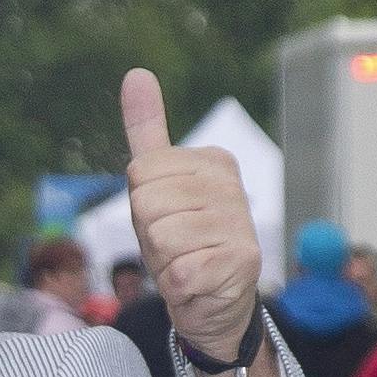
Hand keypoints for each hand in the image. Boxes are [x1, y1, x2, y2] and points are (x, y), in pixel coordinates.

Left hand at [121, 68, 261, 360]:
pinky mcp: (239, 263)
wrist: (215, 303)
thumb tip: (137, 73)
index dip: (142, 205)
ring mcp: (239, 225)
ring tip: (187, 263)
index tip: (168, 217)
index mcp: (214, 161)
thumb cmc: (181, 241)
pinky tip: (197, 284)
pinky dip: (177, 286)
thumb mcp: (157, 185)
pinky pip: (176, 272)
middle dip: (150, 234)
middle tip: (176, 246)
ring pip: (159, 238)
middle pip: (146, 204)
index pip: (141, 171)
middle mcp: (232, 187)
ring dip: (163, 263)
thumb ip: (148, 130)